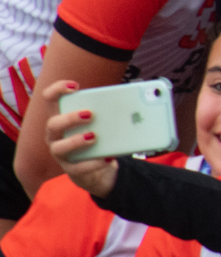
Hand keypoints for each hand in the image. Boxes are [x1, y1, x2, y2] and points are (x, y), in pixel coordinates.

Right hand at [42, 80, 117, 197]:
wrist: (100, 169)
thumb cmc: (99, 140)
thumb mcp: (102, 125)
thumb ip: (109, 112)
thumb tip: (134, 101)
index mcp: (62, 119)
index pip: (50, 100)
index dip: (57, 90)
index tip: (75, 86)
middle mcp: (56, 136)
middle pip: (53, 124)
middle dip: (70, 118)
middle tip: (90, 114)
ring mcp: (61, 154)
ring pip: (59, 147)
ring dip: (76, 141)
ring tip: (94, 137)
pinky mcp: (71, 170)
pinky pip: (78, 168)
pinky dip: (93, 163)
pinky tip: (107, 158)